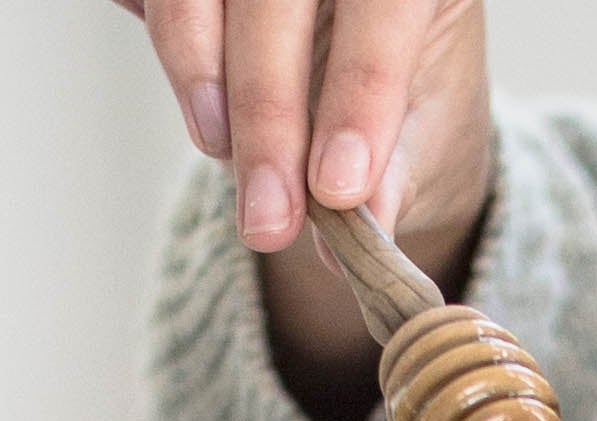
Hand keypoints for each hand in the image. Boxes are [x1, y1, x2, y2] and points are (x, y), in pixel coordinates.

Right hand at [116, 0, 489, 260]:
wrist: (370, 101)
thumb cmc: (410, 110)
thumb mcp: (420, 147)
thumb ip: (395, 180)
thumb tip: (369, 223)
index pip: (387, 7)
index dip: (361, 90)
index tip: (336, 186)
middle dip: (267, 110)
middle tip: (268, 216)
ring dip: (201, 76)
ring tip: (222, 156)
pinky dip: (176, 50)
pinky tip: (201, 113)